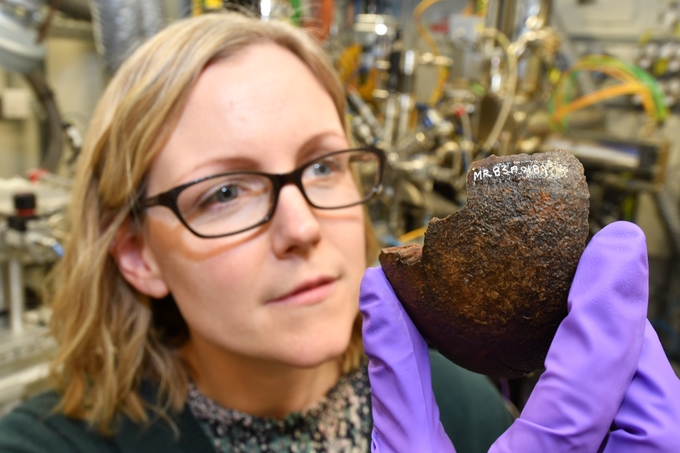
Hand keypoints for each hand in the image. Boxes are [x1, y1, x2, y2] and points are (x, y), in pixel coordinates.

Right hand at [361, 221, 679, 452]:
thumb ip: (397, 376)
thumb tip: (381, 293)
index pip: (585, 388)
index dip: (606, 308)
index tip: (616, 242)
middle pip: (654, 417)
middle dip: (635, 342)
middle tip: (604, 288)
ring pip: (662, 436)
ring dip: (641, 376)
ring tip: (598, 332)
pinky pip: (641, 447)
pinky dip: (630, 408)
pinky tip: (588, 387)